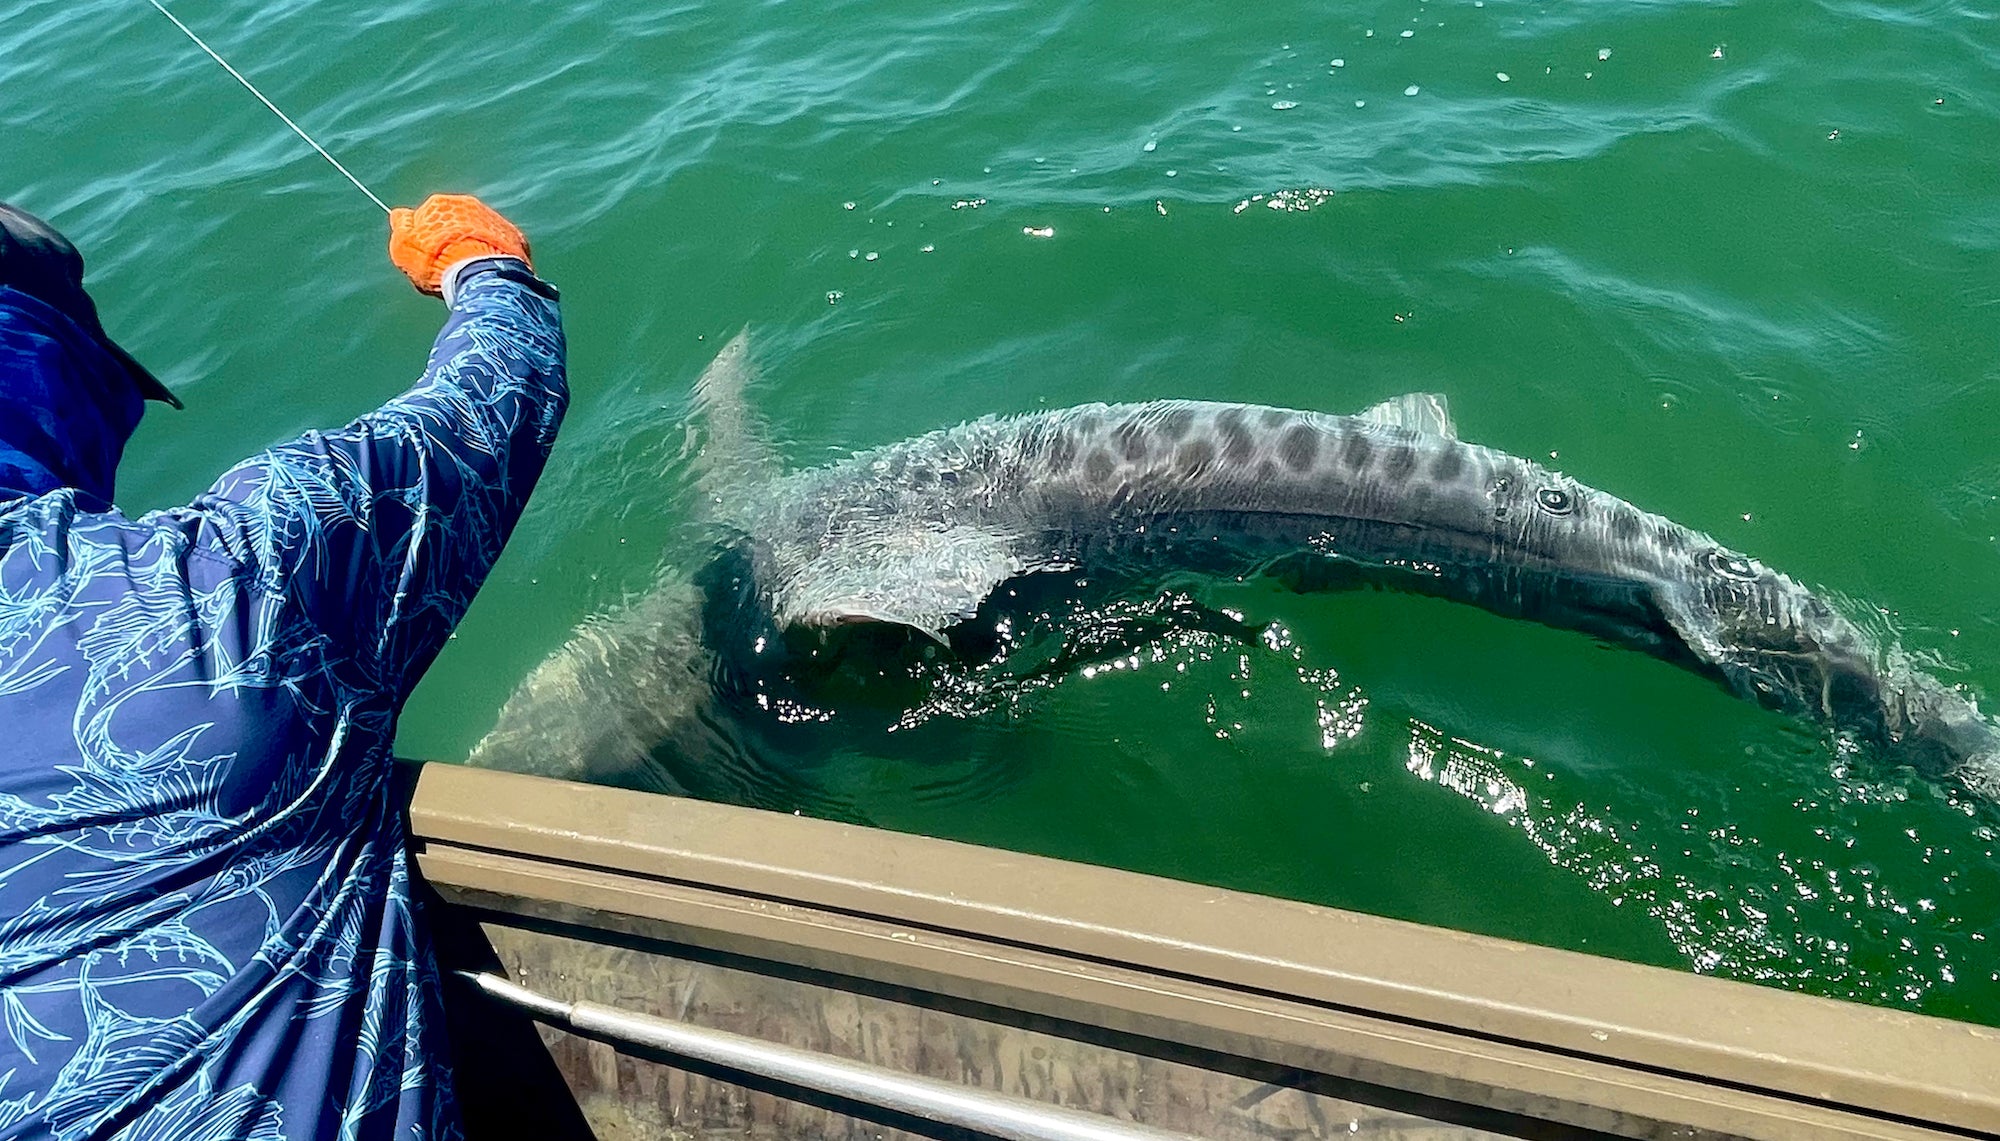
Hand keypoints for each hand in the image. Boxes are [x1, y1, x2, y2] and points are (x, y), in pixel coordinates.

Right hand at [387, 194, 530, 295]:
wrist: (481, 275)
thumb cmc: (437, 263)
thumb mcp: (404, 246)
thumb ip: (401, 226)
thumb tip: (400, 214)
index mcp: (440, 204)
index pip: (427, 218)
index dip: (425, 240)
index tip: (427, 259)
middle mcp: (469, 205)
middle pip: (456, 224)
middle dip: (452, 242)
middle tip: (449, 266)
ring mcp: (494, 219)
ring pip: (479, 231)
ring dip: (474, 246)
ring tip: (471, 271)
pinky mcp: (515, 236)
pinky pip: (501, 243)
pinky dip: (495, 253)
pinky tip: (490, 270)